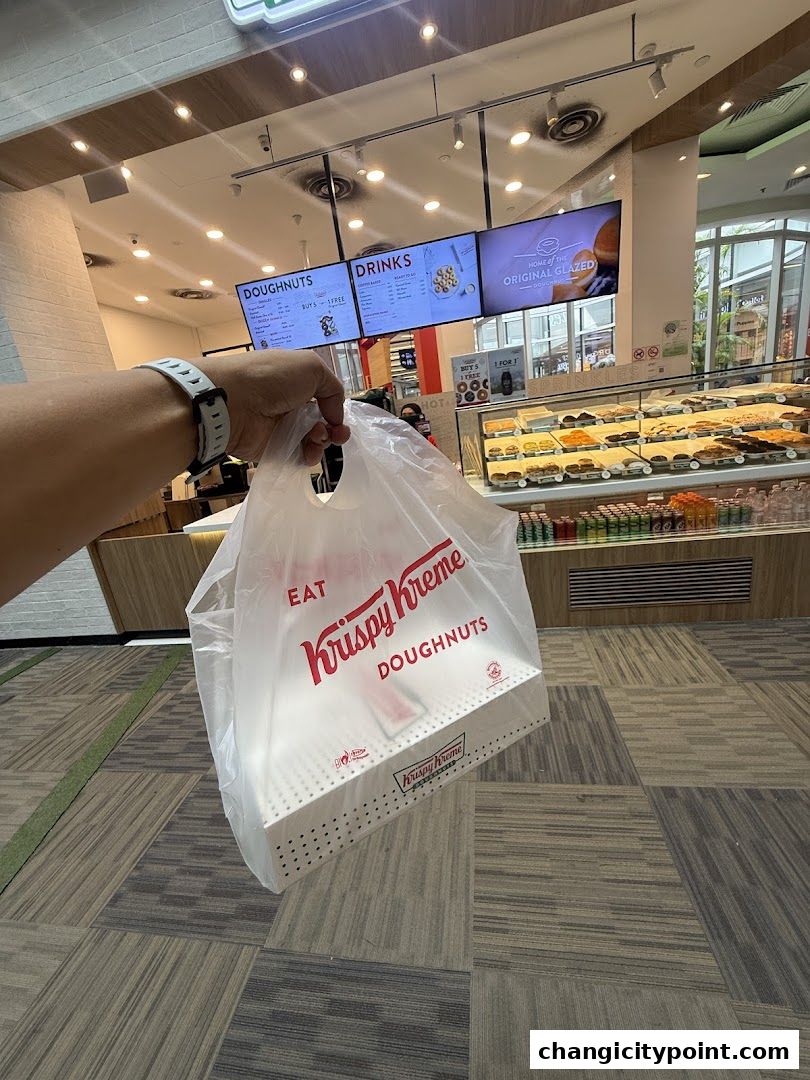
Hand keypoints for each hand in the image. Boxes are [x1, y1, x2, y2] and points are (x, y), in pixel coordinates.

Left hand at [198, 349, 349, 463]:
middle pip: (321, 424)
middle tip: (334, 433)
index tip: (338, 418)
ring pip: (311, 443)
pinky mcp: (272, 450)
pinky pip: (296, 459)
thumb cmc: (271, 377)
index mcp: (297, 383)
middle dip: (333, 430)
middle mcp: (289, 406)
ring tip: (316, 439)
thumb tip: (334, 416)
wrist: (234, 402)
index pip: (323, 400)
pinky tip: (308, 453)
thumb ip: (333, 390)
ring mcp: (280, 429)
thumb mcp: (312, 367)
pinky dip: (306, 458)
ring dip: (321, 442)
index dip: (335, 410)